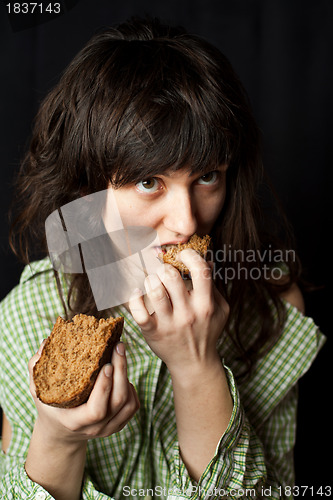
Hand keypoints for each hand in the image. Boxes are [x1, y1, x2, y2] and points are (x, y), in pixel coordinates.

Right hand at [28, 341, 139, 444]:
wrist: (60, 432)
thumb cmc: (50, 407)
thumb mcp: (38, 390)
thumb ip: (36, 367)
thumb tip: (46, 342)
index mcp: (75, 421)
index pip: (96, 410)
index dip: (104, 388)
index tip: (106, 364)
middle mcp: (95, 428)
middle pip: (117, 402)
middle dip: (121, 371)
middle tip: (118, 347)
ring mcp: (108, 428)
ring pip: (128, 404)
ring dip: (127, 376)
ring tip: (120, 355)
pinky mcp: (118, 424)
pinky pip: (133, 406)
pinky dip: (132, 389)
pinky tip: (122, 374)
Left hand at [129, 249, 228, 375]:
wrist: (194, 363)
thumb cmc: (206, 331)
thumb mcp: (220, 310)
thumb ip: (214, 286)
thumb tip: (207, 261)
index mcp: (206, 304)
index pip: (201, 271)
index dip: (190, 256)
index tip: (183, 255)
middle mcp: (188, 313)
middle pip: (171, 277)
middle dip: (165, 268)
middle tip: (163, 271)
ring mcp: (169, 324)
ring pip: (154, 291)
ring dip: (150, 280)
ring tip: (152, 281)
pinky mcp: (153, 332)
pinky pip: (138, 312)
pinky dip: (134, 299)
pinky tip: (137, 293)